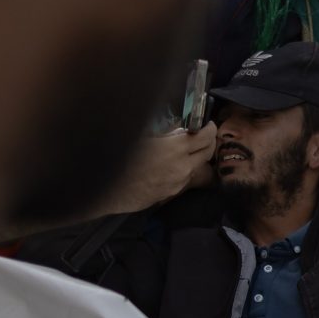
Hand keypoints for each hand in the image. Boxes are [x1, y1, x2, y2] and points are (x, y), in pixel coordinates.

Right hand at [99, 124, 218, 215]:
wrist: (108, 189)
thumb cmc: (122, 157)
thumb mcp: (143, 134)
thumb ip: (164, 129)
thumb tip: (175, 126)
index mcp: (177, 148)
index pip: (206, 136)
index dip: (209, 128)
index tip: (207, 123)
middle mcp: (183, 167)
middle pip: (208, 153)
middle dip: (209, 142)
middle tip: (202, 135)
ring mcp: (178, 182)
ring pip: (197, 167)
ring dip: (196, 157)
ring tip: (185, 149)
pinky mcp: (170, 193)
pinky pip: (184, 179)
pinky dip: (184, 169)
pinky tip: (170, 165)